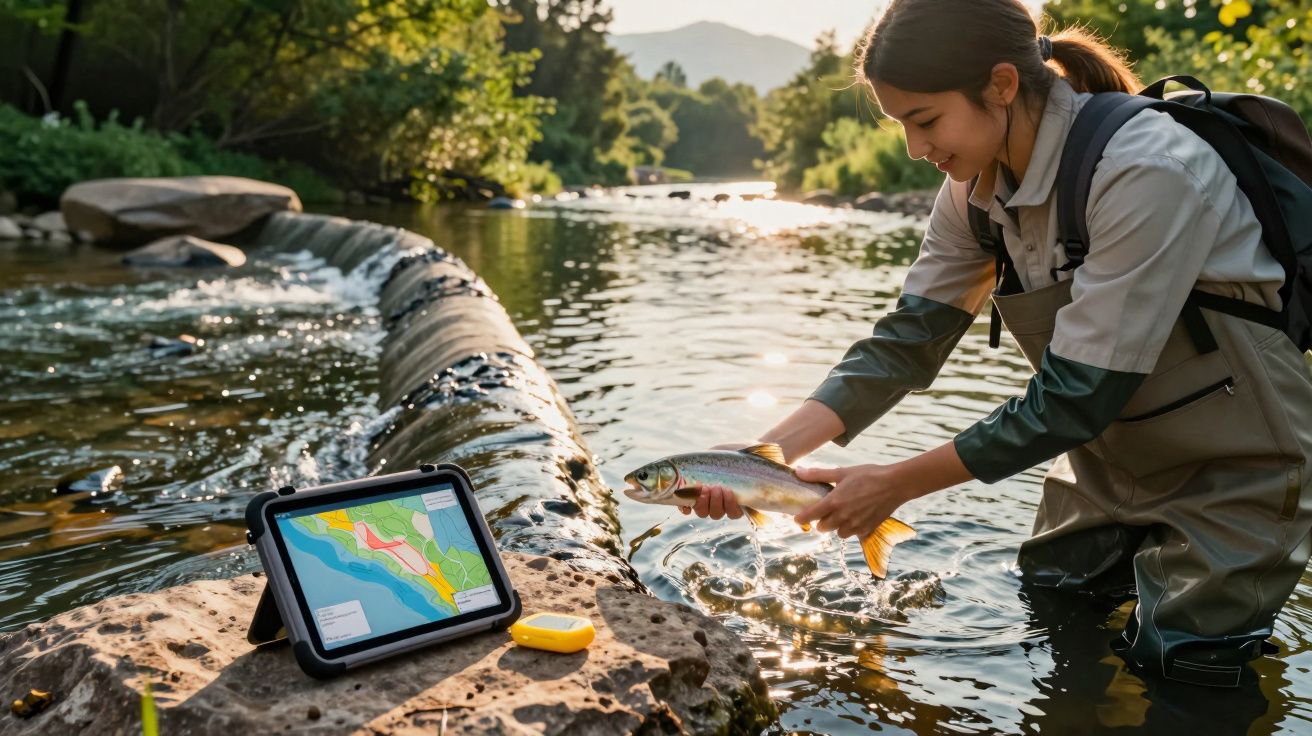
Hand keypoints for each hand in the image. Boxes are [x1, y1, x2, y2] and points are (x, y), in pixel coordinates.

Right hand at [677, 443, 748, 519]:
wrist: (748, 452)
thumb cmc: (725, 455)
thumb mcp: (704, 458)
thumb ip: (690, 467)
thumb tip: (672, 470)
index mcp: (698, 492)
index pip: (686, 504)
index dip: (683, 507)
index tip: (685, 505)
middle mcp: (710, 502)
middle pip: (701, 512)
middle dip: (701, 502)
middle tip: (704, 489)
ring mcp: (725, 506)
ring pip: (715, 514)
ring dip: (715, 502)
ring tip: (718, 488)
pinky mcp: (740, 507)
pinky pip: (733, 513)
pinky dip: (730, 505)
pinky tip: (729, 492)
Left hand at [793, 463, 909, 537]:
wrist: (895, 484)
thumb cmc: (868, 475)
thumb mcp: (842, 472)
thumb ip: (818, 474)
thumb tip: (798, 471)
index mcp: (834, 502)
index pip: (810, 515)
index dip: (801, 518)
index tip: (797, 518)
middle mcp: (843, 516)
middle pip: (822, 528)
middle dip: (821, 520)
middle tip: (826, 511)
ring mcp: (855, 525)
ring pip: (838, 533)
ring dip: (837, 526)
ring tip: (843, 513)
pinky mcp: (867, 529)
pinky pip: (853, 534)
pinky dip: (851, 528)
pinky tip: (856, 516)